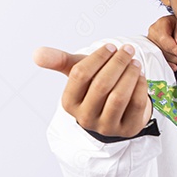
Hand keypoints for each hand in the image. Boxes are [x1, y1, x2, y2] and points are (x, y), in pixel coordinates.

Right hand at [34, 44, 151, 137]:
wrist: (117, 110)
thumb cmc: (95, 86)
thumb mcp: (78, 72)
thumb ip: (59, 61)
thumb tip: (36, 54)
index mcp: (69, 102)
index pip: (80, 75)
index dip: (98, 58)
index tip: (111, 47)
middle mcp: (85, 118)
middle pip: (101, 85)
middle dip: (117, 63)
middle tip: (128, 49)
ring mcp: (107, 126)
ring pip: (119, 97)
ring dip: (129, 74)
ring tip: (135, 62)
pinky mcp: (128, 129)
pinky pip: (136, 105)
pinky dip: (140, 86)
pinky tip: (140, 75)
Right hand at [148, 15, 176, 71]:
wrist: (170, 22)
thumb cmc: (176, 22)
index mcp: (159, 25)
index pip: (164, 39)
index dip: (173, 48)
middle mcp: (153, 34)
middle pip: (164, 49)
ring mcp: (151, 43)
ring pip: (163, 55)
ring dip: (176, 62)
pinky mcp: (153, 50)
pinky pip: (160, 58)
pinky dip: (168, 64)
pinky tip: (175, 67)